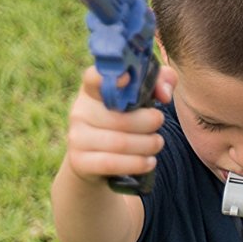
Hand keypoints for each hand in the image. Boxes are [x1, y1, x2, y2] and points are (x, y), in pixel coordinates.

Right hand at [64, 64, 176, 185]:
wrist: (95, 162)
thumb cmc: (122, 124)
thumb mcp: (139, 101)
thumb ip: (157, 84)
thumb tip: (165, 93)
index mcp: (92, 91)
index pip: (94, 79)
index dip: (108, 78)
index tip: (127, 78)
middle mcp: (80, 111)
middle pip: (118, 118)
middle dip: (147, 122)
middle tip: (159, 123)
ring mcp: (77, 138)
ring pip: (119, 143)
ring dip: (146, 145)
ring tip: (157, 143)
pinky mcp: (80, 161)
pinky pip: (111, 164)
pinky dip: (136, 164)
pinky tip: (149, 162)